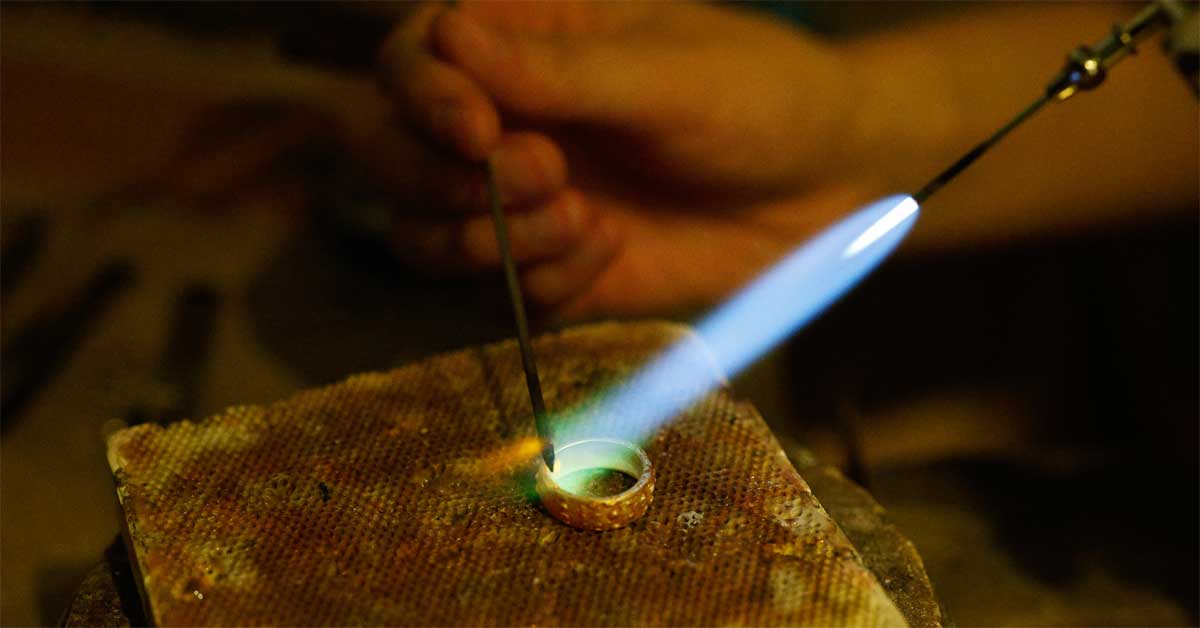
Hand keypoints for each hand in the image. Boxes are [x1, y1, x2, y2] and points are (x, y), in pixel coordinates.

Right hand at [378, 3, 882, 317]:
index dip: (421, 99)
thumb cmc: (758, 97)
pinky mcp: (554, 267)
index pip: (411, 59)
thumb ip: (560, 70)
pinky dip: (548, 277)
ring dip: (491, 239)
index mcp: (521, 41)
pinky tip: (612, 247)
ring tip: (584, 218)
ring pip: (427, 232)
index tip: (479, 133)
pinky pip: (504, 289)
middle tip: (545, 179)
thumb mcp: (667, 75)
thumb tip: (446, 36)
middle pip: (388, 152)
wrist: (825, 188)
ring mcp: (521, 202)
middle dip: (440, 179)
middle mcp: (502, 121)